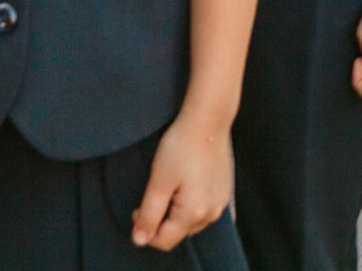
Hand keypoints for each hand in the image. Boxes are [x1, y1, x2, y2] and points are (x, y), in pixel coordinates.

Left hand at [129, 109, 233, 251]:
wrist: (207, 121)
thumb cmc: (181, 146)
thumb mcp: (159, 181)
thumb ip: (149, 214)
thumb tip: (139, 240)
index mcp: (194, 213)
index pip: (165, 241)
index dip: (145, 230)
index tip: (137, 209)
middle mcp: (212, 214)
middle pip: (179, 233)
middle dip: (162, 220)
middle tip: (154, 192)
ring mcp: (221, 204)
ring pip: (191, 222)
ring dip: (176, 212)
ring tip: (171, 184)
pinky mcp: (224, 193)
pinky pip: (203, 209)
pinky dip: (190, 203)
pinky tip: (185, 182)